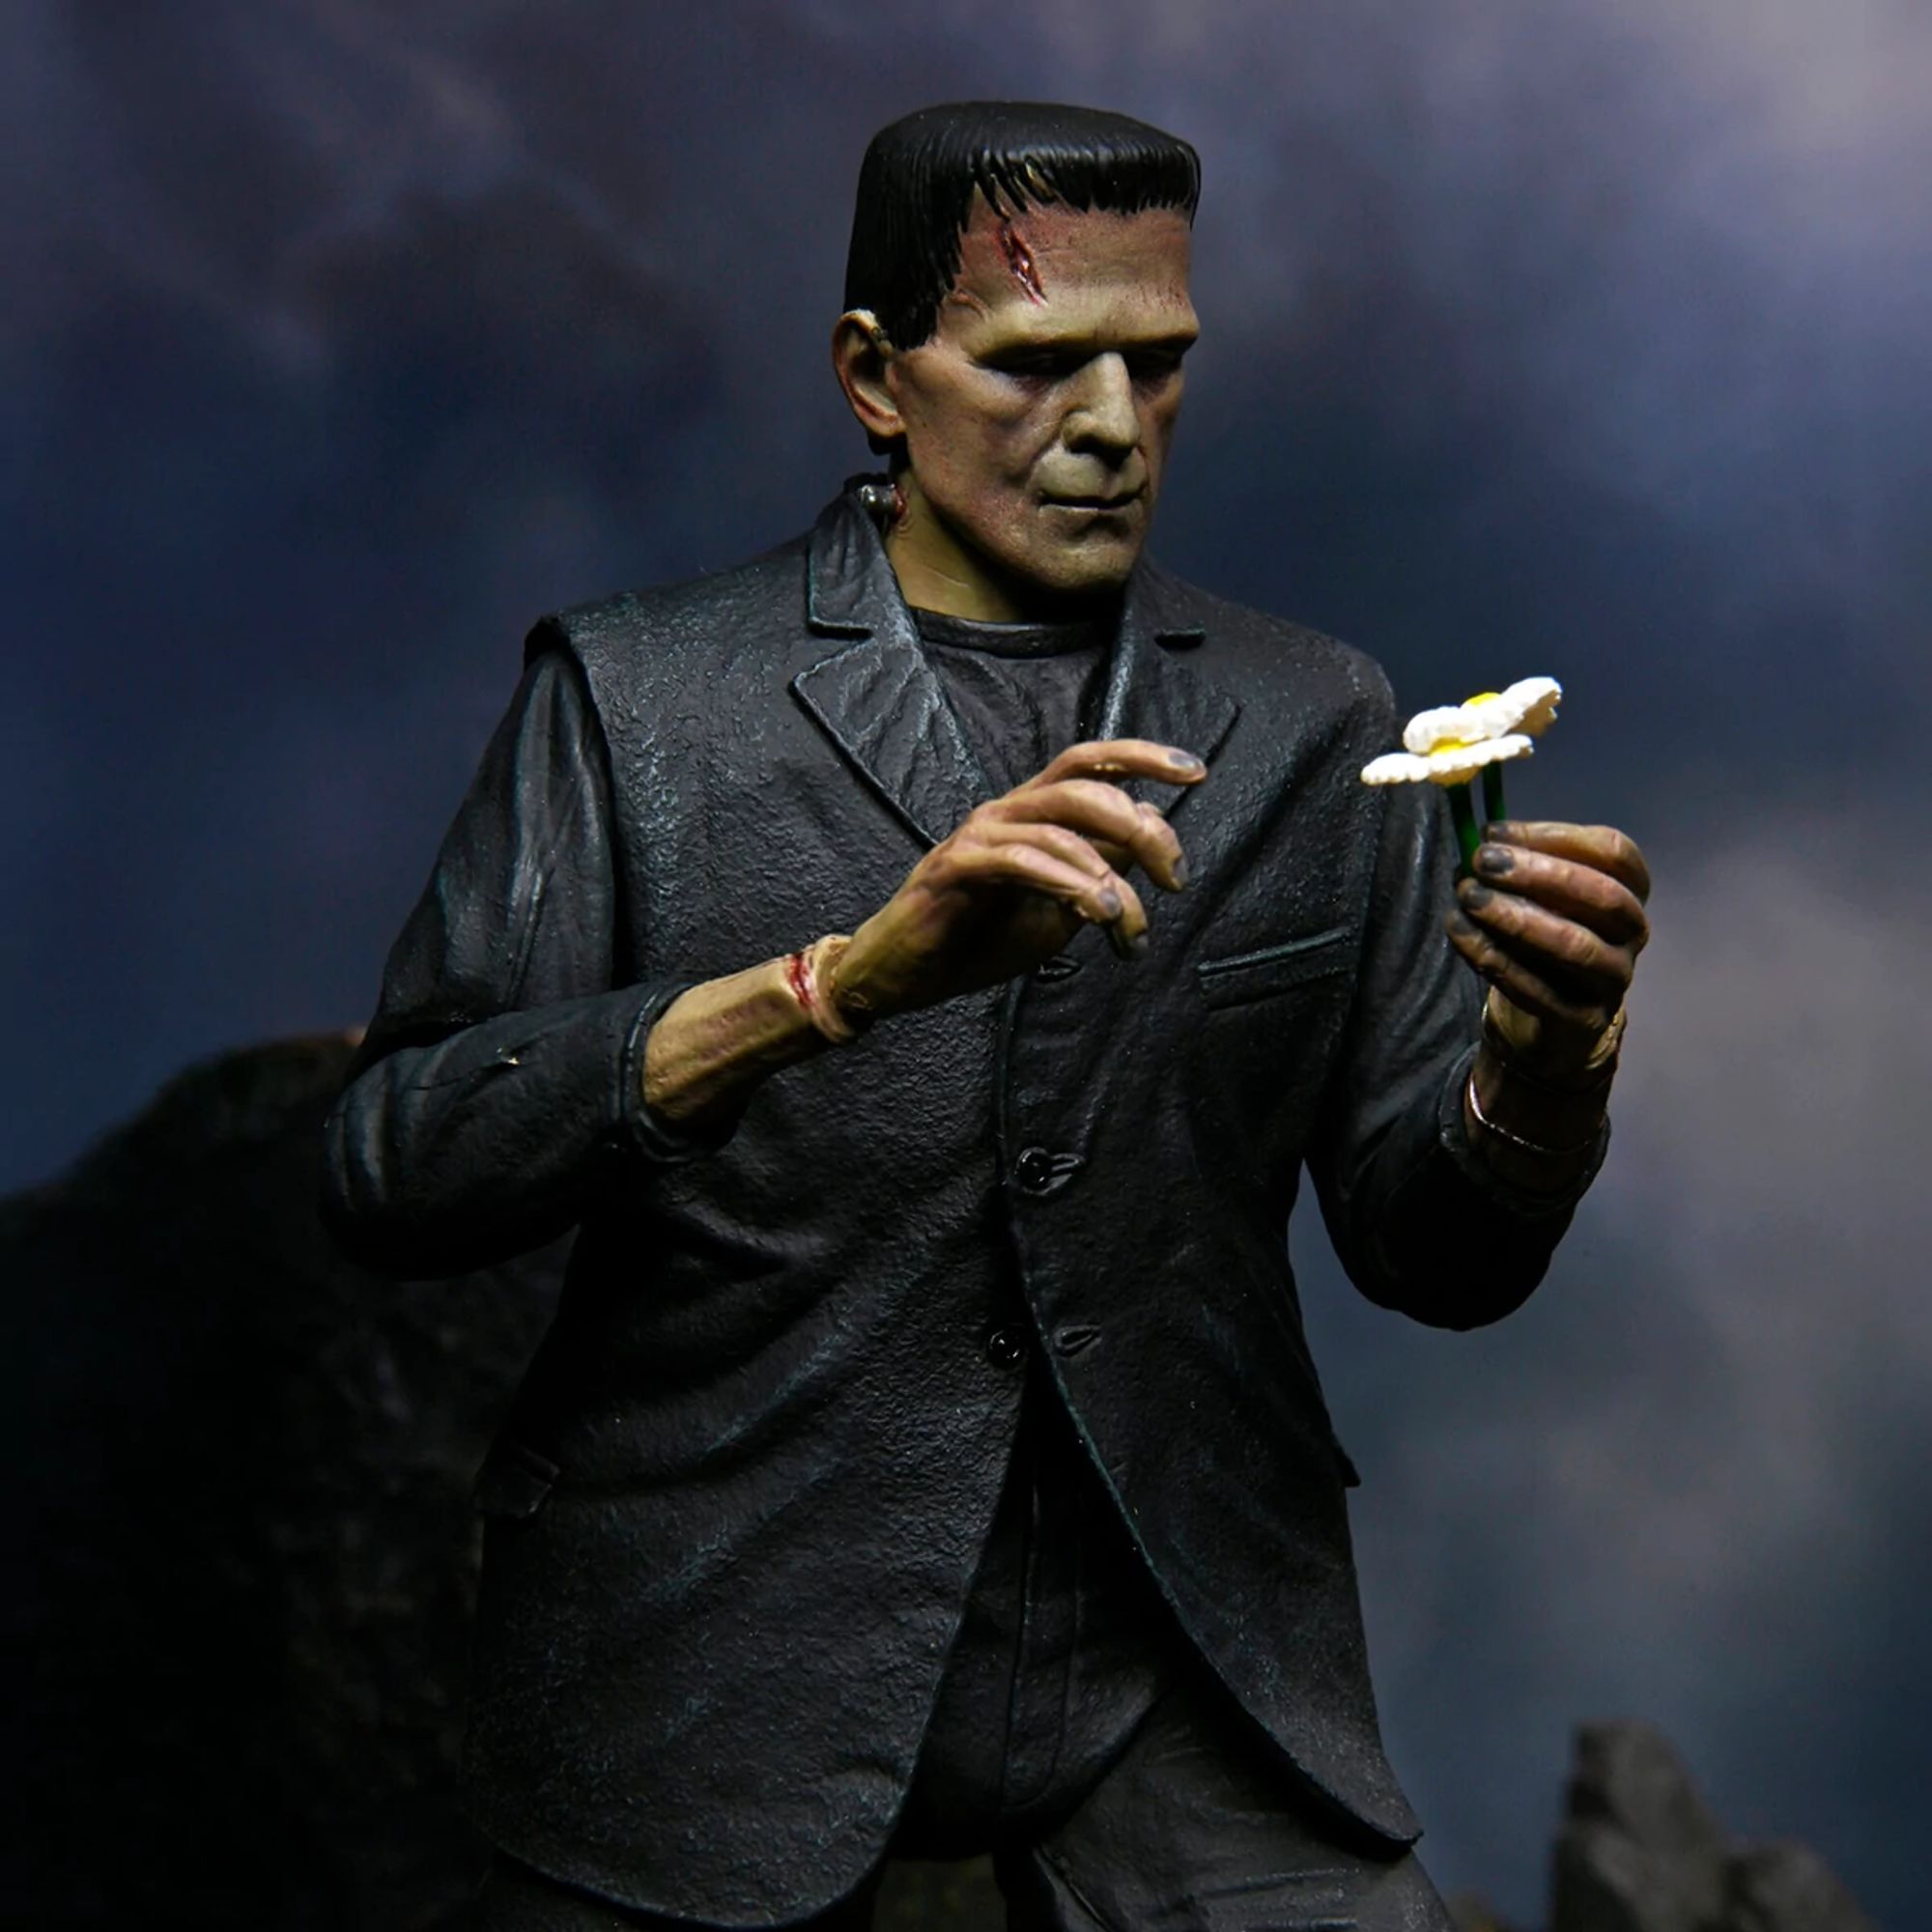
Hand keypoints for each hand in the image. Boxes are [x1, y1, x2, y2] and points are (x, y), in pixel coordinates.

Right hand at [829, 739, 1202, 1023]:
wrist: (904, 976)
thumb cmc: (979, 939)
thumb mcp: (1059, 909)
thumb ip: (1100, 872)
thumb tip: (1152, 841)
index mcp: (1032, 813)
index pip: (1092, 764)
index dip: (1144, 761)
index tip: (1195, 773)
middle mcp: (1007, 811)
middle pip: (1082, 785)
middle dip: (1139, 826)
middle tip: (1174, 877)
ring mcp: (978, 836)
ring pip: (1057, 826)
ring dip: (1106, 878)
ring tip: (1127, 925)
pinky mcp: (955, 867)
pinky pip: (1019, 861)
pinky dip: (1065, 883)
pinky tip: (1095, 913)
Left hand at [1446, 821, 1650, 1078]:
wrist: (1553, 1017)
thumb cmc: (1546, 935)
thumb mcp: (1539, 896)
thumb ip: (1519, 865)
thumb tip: (1482, 840)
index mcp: (1630, 890)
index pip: (1615, 852)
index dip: (1557, 836)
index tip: (1494, 831)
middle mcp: (1633, 932)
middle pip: (1602, 896)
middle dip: (1539, 874)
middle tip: (1483, 861)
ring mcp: (1614, 979)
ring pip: (1575, 945)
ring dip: (1517, 918)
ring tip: (1469, 897)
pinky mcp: (1583, 1019)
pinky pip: (1539, 989)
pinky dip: (1495, 957)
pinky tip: (1460, 932)